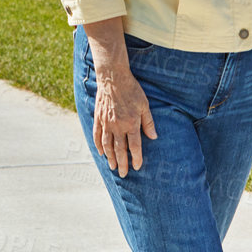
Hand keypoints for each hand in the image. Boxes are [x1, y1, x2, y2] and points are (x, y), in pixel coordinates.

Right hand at [82, 18, 156, 174]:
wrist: (113, 77)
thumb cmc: (132, 90)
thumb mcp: (145, 105)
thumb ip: (148, 122)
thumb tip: (154, 137)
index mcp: (131, 123)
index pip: (134, 146)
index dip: (136, 158)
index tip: (138, 167)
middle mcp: (118, 126)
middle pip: (120, 150)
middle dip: (122, 163)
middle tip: (123, 174)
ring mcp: (106, 123)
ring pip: (107, 145)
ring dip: (110, 158)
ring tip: (112, 167)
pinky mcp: (98, 118)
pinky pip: (97, 135)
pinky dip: (98, 146)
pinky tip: (101, 153)